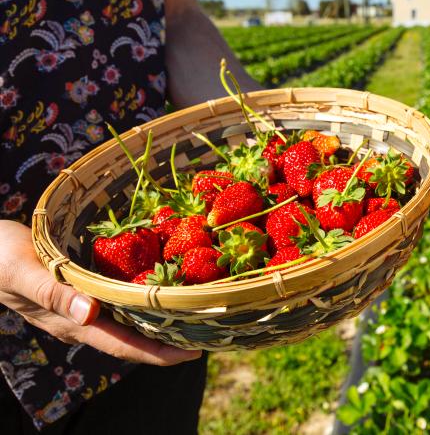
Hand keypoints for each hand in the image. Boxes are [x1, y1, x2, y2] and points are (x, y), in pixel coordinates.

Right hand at [0, 220, 200, 364]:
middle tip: (210, 332)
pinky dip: (146, 294)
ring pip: (130, 317)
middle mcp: (83, 317)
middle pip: (134, 337)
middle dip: (171, 340)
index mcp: (73, 321)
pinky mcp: (83, 286)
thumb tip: (89, 314)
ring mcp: (84, 304)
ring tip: (198, 313)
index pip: (123, 346)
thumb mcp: (23, 271)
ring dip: (162, 318)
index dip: (158, 353)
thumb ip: (53, 293)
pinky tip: (165, 284)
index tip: (193, 353)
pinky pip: (121, 297)